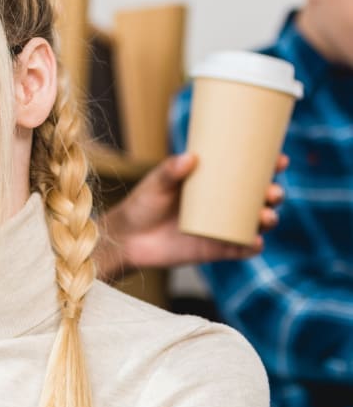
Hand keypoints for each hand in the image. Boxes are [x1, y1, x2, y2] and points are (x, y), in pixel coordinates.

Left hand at [95, 152, 287, 278]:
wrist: (127, 239)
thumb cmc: (141, 205)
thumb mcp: (155, 184)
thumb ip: (170, 171)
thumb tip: (190, 157)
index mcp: (214, 182)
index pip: (248, 171)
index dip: (269, 165)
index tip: (280, 160)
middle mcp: (223, 204)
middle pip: (259, 198)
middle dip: (273, 194)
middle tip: (272, 193)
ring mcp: (221, 227)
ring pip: (255, 223)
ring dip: (268, 220)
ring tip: (265, 217)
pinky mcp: (215, 249)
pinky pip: (240, 249)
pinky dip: (251, 247)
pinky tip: (255, 243)